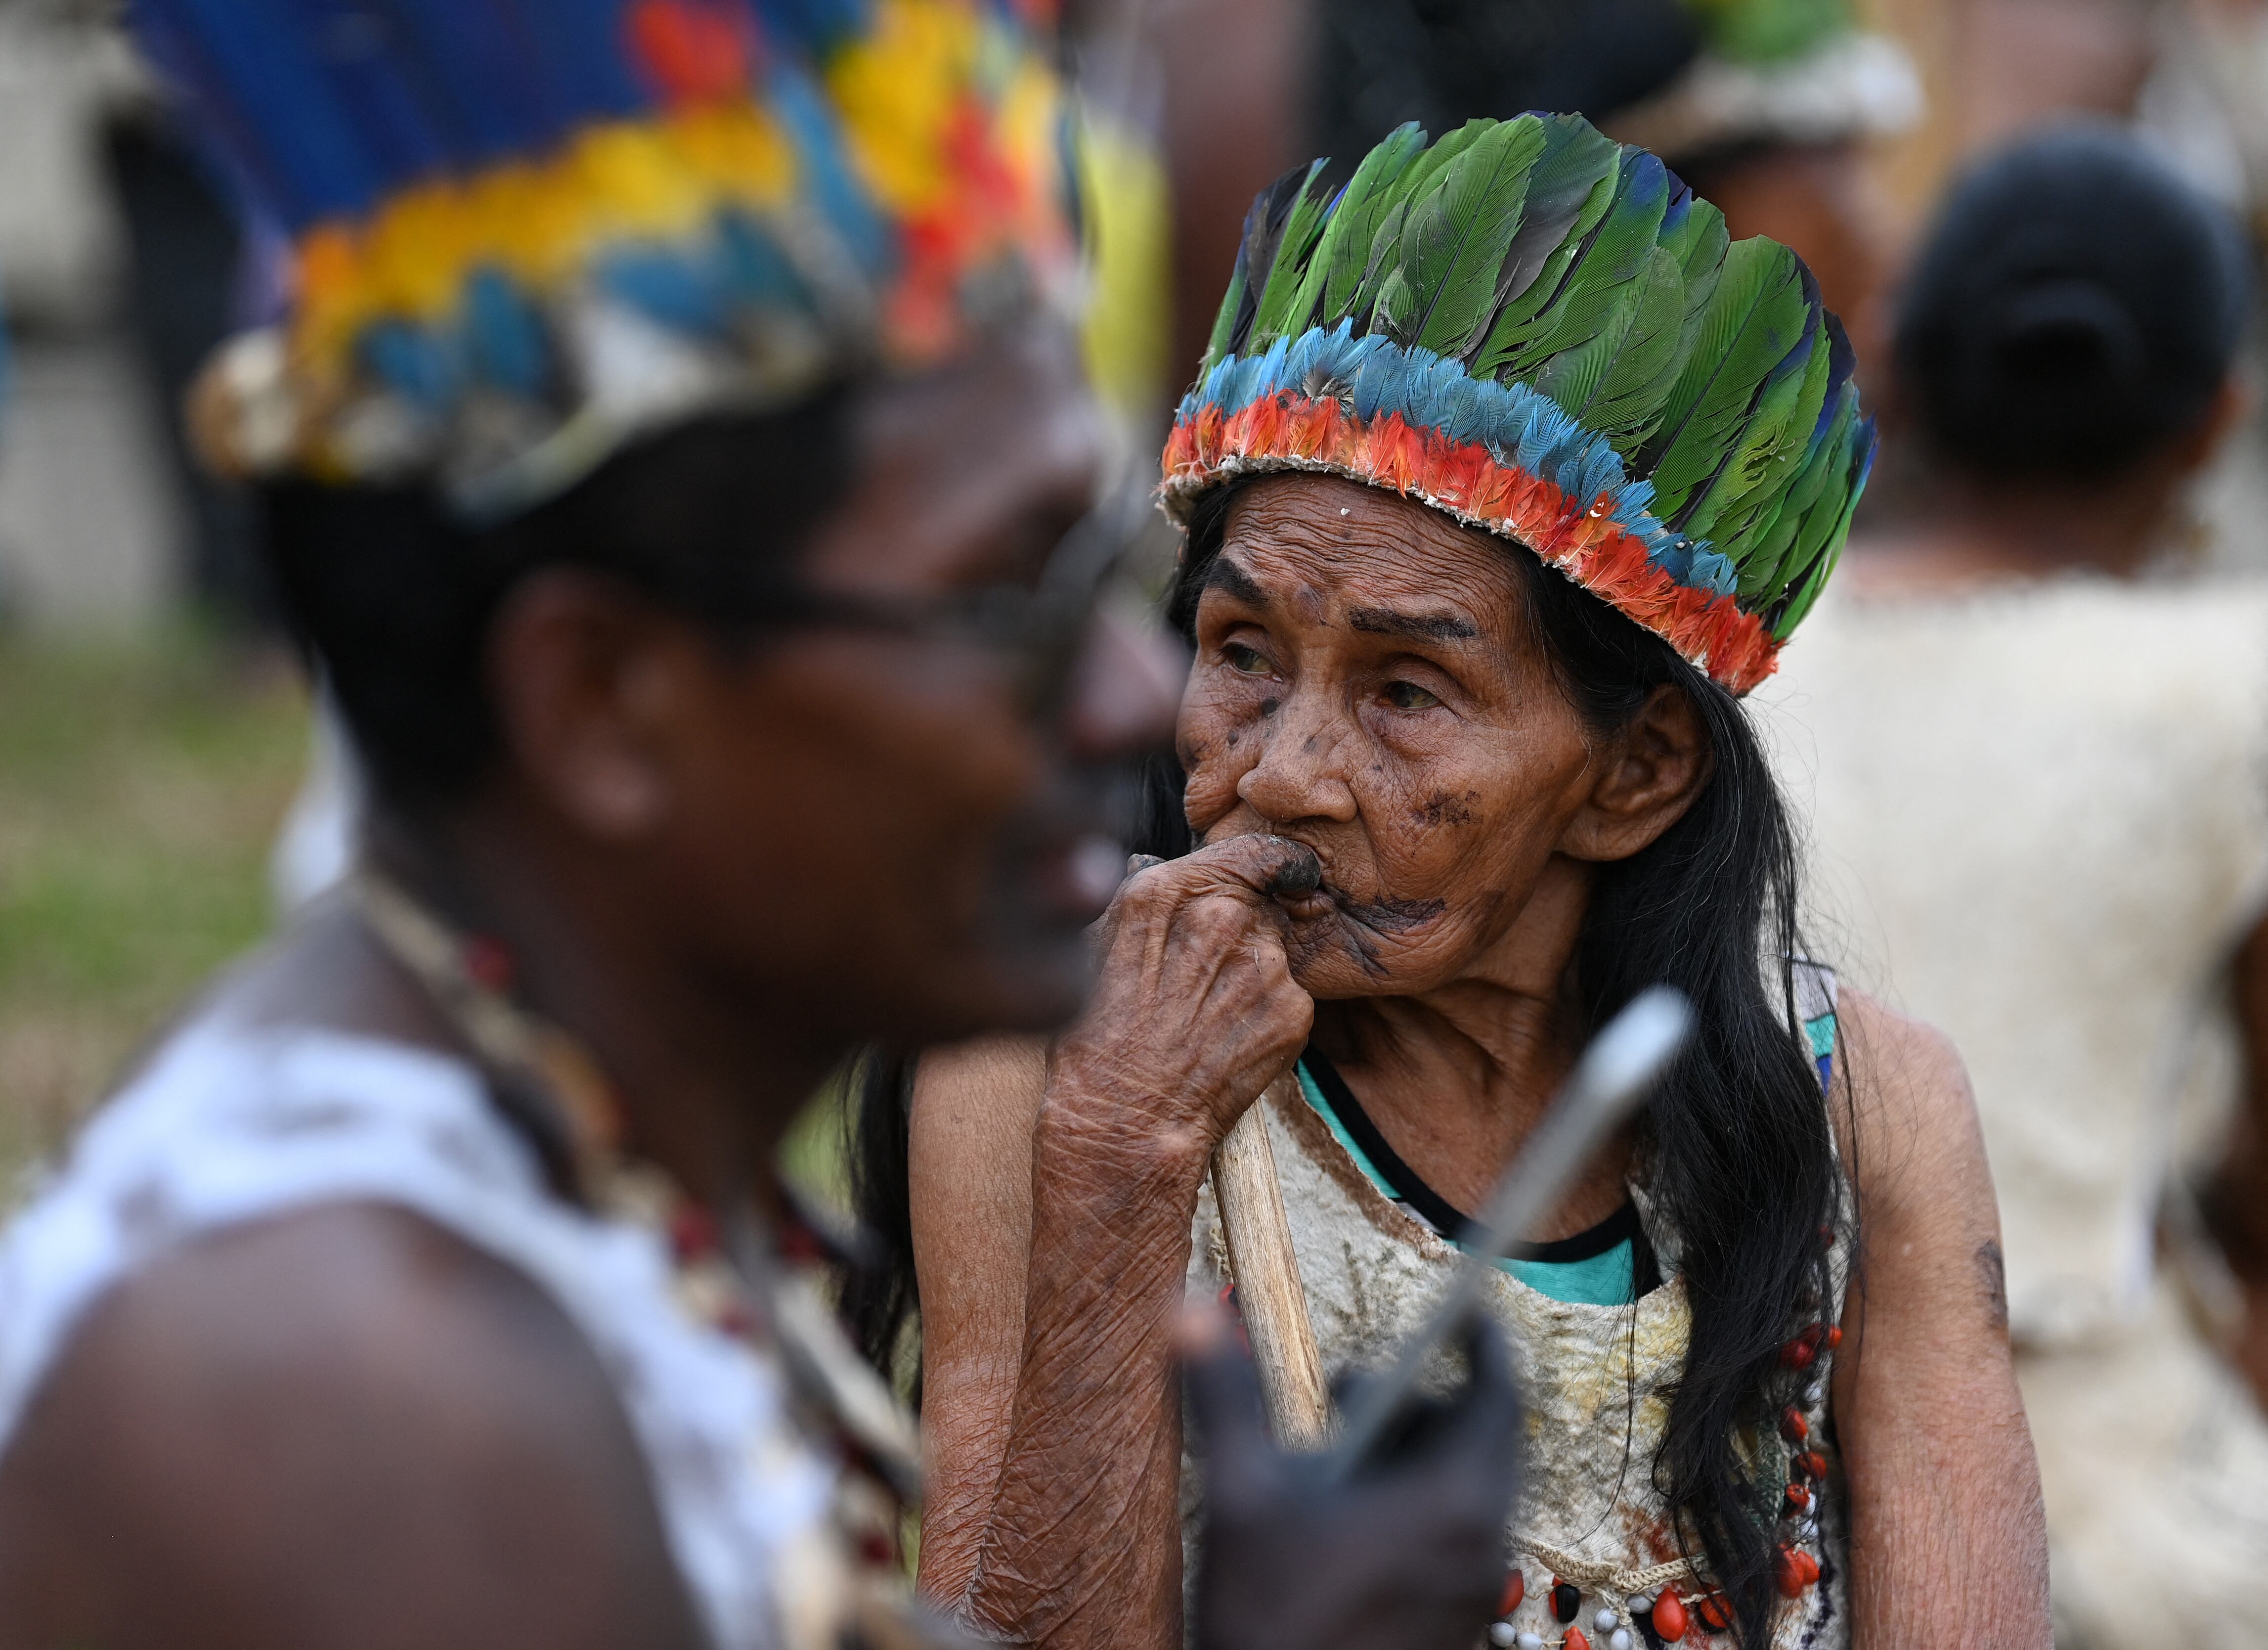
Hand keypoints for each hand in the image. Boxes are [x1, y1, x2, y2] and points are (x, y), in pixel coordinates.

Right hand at [1046, 835, 1320, 1156]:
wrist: (1124, 1122)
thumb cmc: (1096, 1041)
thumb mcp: (1093, 950)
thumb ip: (1138, 896)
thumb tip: (1156, 866)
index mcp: (1164, 893)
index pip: (1252, 850)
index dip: (1270, 864)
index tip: (1280, 876)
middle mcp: (1220, 917)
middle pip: (1259, 904)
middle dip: (1241, 933)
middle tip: (1205, 981)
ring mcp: (1261, 964)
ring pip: (1273, 952)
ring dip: (1251, 976)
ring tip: (1207, 1019)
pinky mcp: (1291, 1010)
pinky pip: (1288, 997)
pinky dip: (1266, 1015)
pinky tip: (1226, 1042)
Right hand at [1183, 1303, 1522, 1649]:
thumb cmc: (1270, 1621)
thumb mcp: (1242, 1494)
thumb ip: (1226, 1395)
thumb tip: (1191, 1311)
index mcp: (1451, 1500)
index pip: (1498, 1395)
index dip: (1484, 1342)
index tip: (1468, 1308)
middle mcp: (1481, 1544)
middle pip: (1481, 1440)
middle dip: (1423, 1400)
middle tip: (1354, 1390)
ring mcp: (1473, 1592)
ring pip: (1467, 1492)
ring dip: (1414, 1455)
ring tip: (1335, 1456)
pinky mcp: (1455, 1626)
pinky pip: (1455, 1541)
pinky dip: (1417, 1507)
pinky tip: (1344, 1520)